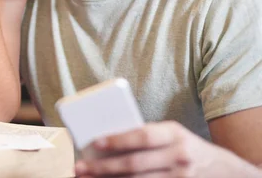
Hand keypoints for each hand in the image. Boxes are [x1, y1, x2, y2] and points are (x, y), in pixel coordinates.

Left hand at [75, 121, 233, 177]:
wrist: (225, 172)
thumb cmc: (187, 148)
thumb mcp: (173, 135)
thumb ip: (148, 137)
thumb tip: (108, 140)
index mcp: (174, 134)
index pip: (143, 135)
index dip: (119, 139)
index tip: (96, 143)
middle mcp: (179, 156)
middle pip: (135, 164)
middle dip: (103, 167)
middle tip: (79, 167)